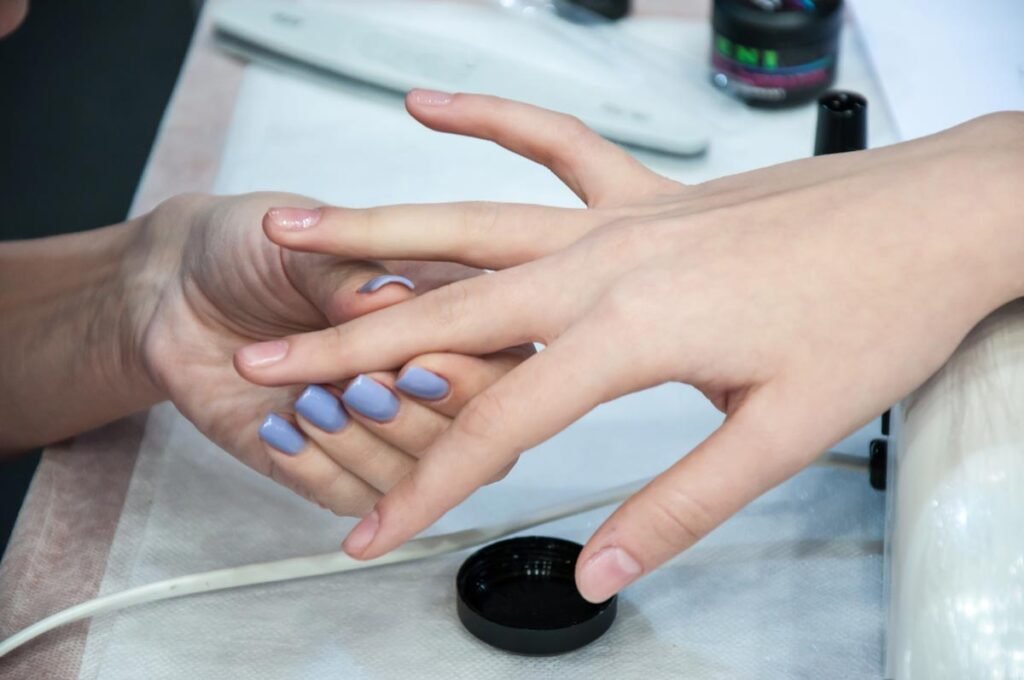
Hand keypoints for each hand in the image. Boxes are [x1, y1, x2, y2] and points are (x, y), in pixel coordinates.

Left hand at [137, 192, 507, 513]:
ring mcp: (379, 429)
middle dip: (414, 420)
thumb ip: (348, 278)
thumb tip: (390, 299)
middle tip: (359, 385)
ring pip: (412, 479)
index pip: (499, 368)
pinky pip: (346, 496)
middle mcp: (423, 381)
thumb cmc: (252, 252)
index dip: (469, 378)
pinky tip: (281, 426)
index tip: (418, 362)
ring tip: (310, 401)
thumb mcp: (299, 248)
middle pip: (471, 440)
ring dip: (362, 445)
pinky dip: (315, 467)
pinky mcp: (327, 465)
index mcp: (446, 316)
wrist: (176, 287)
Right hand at [237, 93, 1023, 599]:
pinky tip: (429, 107)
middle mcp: (605, 263)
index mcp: (632, 330)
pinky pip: (551, 145)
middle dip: (345, 351)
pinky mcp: (645, 194)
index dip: (428, 487)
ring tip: (295, 234)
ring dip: (378, 235)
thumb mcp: (782, 433)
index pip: (498, 423)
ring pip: (472, 224)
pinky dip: (487, 120)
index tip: (377, 534)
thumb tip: (603, 566)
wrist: (939, 218)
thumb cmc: (873, 310)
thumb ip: (680, 505)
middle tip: (261, 367)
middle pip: (445, 313)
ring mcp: (619, 218)